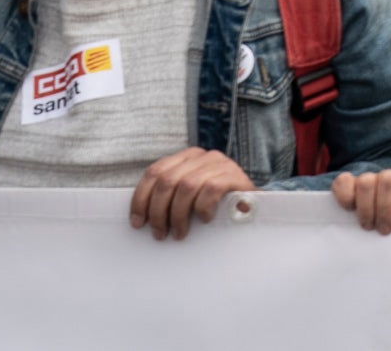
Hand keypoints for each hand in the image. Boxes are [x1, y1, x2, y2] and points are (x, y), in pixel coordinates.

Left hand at [129, 148, 256, 239]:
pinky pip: (210, 190)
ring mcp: (220, 163)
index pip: (154, 172)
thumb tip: (138, 216)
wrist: (253, 204)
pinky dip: (202, 208)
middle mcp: (202, 156)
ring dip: (178, 215)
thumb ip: (169, 195)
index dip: (141, 198)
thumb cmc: (214, 204)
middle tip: (160, 233)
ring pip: (186, 186)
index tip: (137, 223)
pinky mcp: (234, 175)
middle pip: (167, 181)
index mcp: (185, 157)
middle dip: (158, 212)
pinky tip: (204, 219)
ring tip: (179, 233)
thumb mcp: (188, 195)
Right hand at [332, 158, 390, 235]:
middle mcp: (389, 175)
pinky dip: (345, 196)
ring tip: (370, 226)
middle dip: (386, 209)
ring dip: (367, 208)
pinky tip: (350, 211)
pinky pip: (342, 182)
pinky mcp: (347, 185)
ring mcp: (368, 178)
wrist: (390, 232)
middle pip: (388, 180)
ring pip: (366, 182)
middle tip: (386, 229)